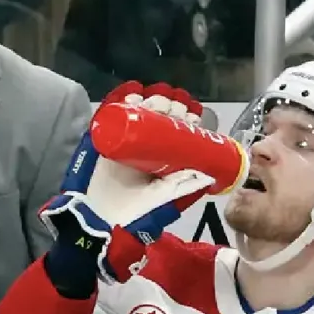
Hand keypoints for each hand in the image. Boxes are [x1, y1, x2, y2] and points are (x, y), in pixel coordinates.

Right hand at [41, 82, 212, 284]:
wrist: (103, 217)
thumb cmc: (136, 211)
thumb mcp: (165, 196)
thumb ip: (184, 186)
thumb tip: (210, 175)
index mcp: (160, 156)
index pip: (174, 130)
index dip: (184, 119)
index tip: (192, 116)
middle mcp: (143, 144)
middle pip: (157, 116)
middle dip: (168, 106)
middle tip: (173, 107)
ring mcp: (123, 139)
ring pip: (137, 111)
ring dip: (149, 100)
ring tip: (156, 100)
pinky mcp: (103, 138)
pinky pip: (112, 114)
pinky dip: (123, 101)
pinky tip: (134, 95)